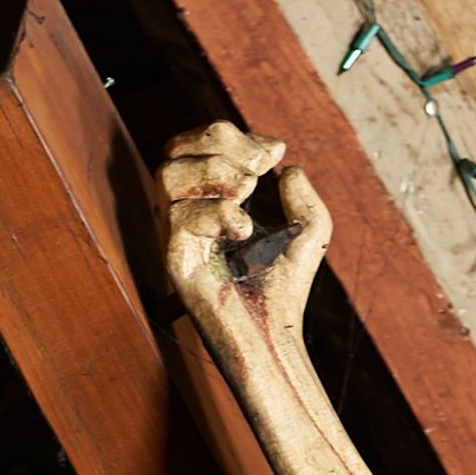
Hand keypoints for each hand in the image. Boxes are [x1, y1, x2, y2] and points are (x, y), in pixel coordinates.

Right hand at [156, 121, 332, 355]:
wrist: (272, 339)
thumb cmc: (282, 290)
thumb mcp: (307, 233)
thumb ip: (304, 198)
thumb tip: (287, 167)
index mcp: (206, 199)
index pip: (200, 142)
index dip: (235, 135)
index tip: (274, 153)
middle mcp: (184, 212)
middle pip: (176, 147)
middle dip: (221, 144)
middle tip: (259, 172)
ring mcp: (175, 236)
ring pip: (168, 173)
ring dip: (215, 174)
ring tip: (248, 200)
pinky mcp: (174, 261)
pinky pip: (180, 218)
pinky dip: (217, 214)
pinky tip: (244, 230)